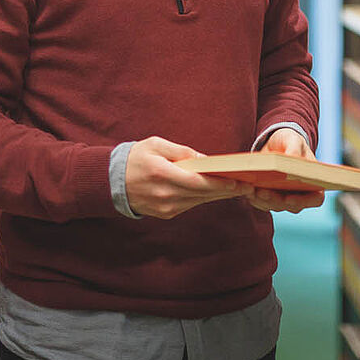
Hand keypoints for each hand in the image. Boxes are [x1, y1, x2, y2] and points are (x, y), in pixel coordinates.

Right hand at [125, 136, 252, 219]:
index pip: (198, 183)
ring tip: (237, 187)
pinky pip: (190, 205)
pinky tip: (215, 192)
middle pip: (203, 195)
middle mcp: (165, 195)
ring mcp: (165, 208)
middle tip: (248, 185)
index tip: (238, 182)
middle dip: (226, 190)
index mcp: (162, 175)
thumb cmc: (136, 157)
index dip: (220, 184)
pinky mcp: (165, 214)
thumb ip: (182, 152)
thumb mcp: (156, 145)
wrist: (112, 181)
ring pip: (198, 201)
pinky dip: (202, 198)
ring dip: (217, 195)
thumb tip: (205, 160)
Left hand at [248, 129, 325, 213]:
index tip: (289, 198)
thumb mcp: (293, 140)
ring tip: (250, 190)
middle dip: (276, 200)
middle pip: (291, 205)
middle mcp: (301, 194)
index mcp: (314, 182)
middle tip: (262, 192)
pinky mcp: (269, 197)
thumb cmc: (289, 141)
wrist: (275, 143)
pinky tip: (245, 189)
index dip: (304, 201)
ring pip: (275, 206)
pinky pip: (262, 203)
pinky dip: (254, 198)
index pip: (315, 199)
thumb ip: (294, 148)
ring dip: (262, 201)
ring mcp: (284, 198)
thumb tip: (292, 157)